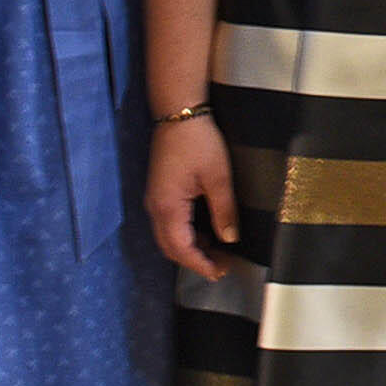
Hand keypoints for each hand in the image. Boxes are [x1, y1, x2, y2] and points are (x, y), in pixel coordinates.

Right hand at [143, 112, 239, 280]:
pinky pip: (169, 223)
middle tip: (222, 266)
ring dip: (190, 248)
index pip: (180, 248)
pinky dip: (186, 234)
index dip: (200, 264)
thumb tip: (230, 239)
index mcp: (168, 207)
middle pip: (170, 247)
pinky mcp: (160, 192)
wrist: (178, 114)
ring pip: (168, 236)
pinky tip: (206, 233)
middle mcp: (155, 208)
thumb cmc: (199, 142)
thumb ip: (224, 211)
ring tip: (218, 253)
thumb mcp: (218, 178)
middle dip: (195, 261)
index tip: (220, 272)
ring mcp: (155, 200)